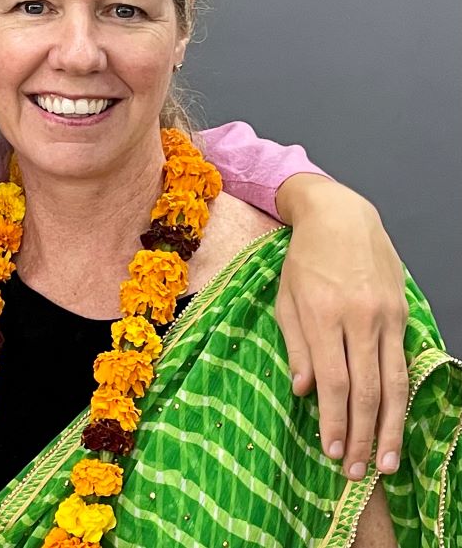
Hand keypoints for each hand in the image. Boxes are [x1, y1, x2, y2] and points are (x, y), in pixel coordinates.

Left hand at [274, 174, 407, 480]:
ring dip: (387, 426)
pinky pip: (402, 362)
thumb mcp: (285, 298)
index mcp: (322, 314)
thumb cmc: (303, 259)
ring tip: (384, 461)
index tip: (331, 451)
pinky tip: (395, 420)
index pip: (334, 381)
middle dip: (361, 435)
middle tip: (357, 471)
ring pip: (392, 382)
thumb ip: (296, 345)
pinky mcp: (401, 313)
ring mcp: (385, 316)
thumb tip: (305, 391)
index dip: (334, 421)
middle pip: (366, 389)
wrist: (340, 216)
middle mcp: (359, 318)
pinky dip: (400, 397)